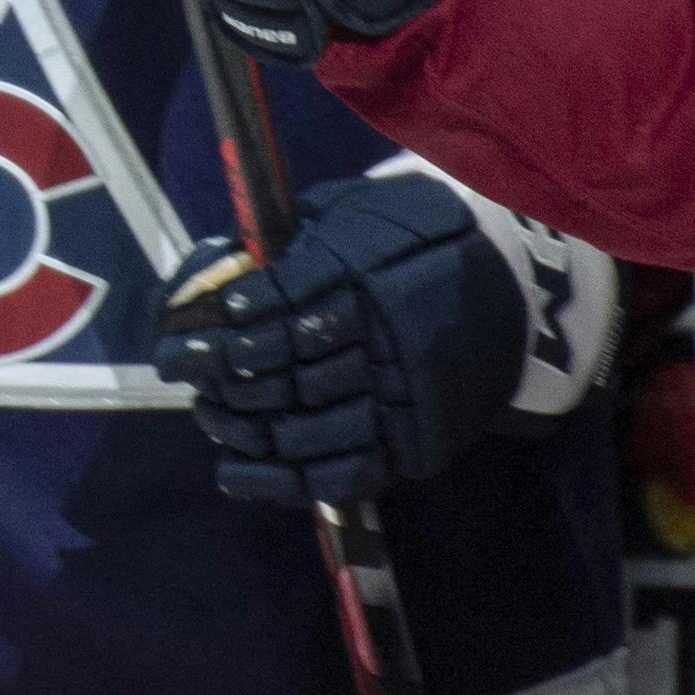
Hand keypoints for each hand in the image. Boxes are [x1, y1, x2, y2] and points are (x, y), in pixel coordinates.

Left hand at [153, 164, 558, 513]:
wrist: (514, 290)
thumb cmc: (418, 239)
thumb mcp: (358, 213)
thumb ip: (295, 240)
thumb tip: (217, 269)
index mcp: (376, 275)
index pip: (287, 303)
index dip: (232, 317)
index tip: (190, 325)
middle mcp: (388, 342)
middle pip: (286, 369)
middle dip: (222, 371)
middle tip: (181, 365)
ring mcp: (402, 400)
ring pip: (303, 427)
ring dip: (242, 424)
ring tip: (207, 410)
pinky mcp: (411, 445)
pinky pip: (337, 474)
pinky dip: (277, 481)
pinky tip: (231, 471)